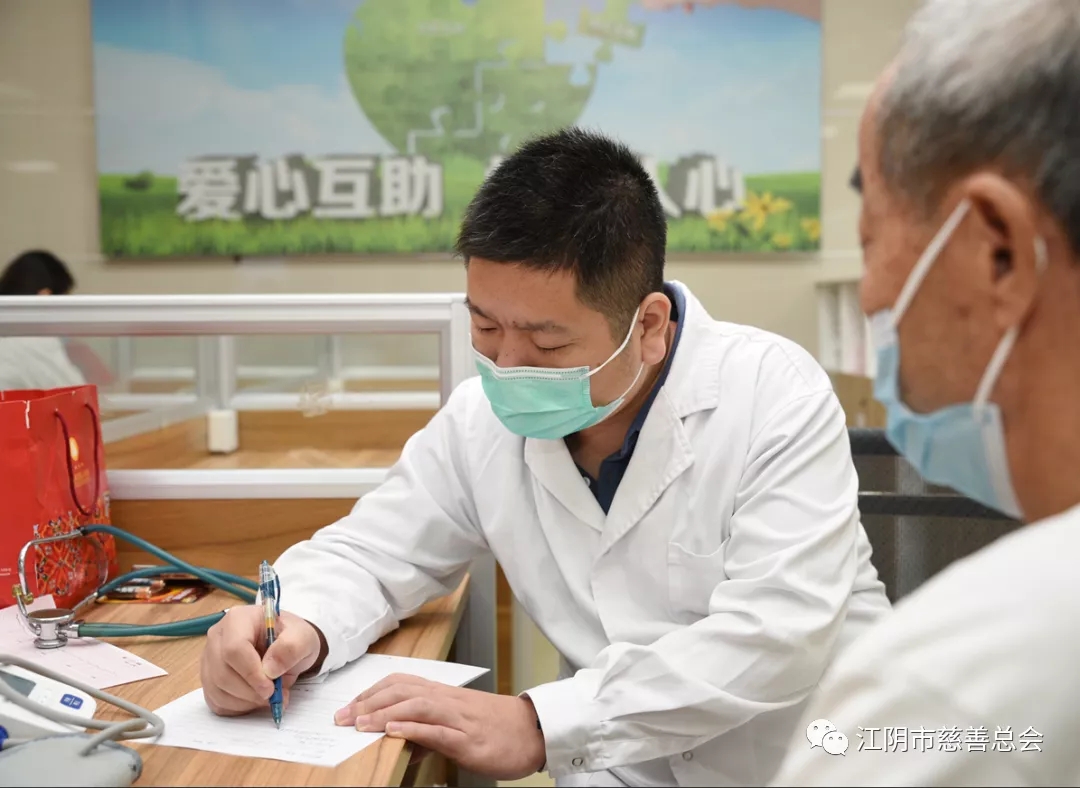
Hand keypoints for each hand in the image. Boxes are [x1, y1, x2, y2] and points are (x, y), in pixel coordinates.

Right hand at [200, 605, 322, 716]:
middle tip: (274, 696)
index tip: (270, 688)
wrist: (287, 647)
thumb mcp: (304, 637)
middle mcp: (218, 636)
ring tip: (269, 697)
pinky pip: (216, 701)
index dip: (251, 673)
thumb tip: (270, 669)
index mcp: (239, 619)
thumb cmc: (292, 638)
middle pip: (223, 672)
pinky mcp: (209, 678)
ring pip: (217, 689)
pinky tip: (255, 700)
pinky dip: (237, 707)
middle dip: (250, 691)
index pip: (234, 649)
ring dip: (246, 701)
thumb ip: (291, 648)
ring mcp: (210, 658)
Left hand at [333, 674, 545, 779]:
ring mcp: (459, 719)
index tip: (348, 706)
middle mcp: (448, 701)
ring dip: (383, 713)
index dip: (372, 692)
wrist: (536, 731)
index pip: (401, 683)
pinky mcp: (469, 740)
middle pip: (402, 689)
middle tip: (341, 717)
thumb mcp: (459, 726)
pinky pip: (437, 730)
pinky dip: (413, 728)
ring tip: (359, 723)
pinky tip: (394, 731)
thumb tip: (401, 740)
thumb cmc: (499, 728)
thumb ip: (430, 729)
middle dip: (368, 702)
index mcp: (445, 695)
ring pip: (416, 705)